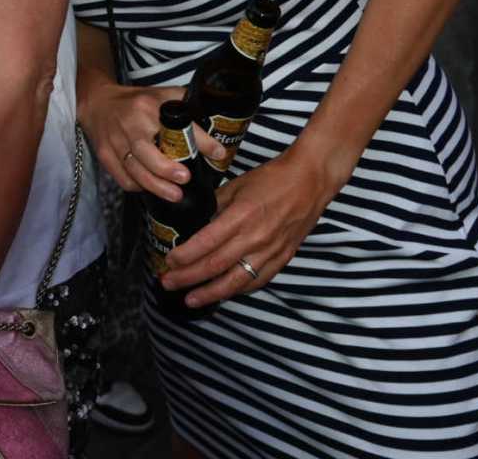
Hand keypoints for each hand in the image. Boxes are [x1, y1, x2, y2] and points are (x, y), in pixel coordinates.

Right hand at [81, 80, 225, 197]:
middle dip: (167, 169)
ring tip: (175, 195)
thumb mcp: (161, 95)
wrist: (97, 103)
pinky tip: (150, 188)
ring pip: (135, 169)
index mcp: (149, 106)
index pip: (178, 125)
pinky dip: (138, 187)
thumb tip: (215, 126)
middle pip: (147, 152)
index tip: (218, 153)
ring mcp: (115, 140)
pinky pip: (123, 178)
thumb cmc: (135, 101)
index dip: (199, 141)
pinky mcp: (104, 155)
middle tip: (185, 179)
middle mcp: (131, 123)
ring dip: (156, 186)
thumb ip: (186, 105)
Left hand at [159, 145, 340, 308]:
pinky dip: (237, 290)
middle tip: (168, 283)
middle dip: (188, 278)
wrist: (310, 181)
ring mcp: (271, 251)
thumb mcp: (236, 185)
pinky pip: (257, 281)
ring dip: (211, 293)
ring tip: (190, 299)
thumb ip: (214, 205)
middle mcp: (256, 237)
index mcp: (242, 216)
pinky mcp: (283, 258)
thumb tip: (194, 220)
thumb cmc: (272, 179)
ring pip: (236, 280)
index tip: (169, 261)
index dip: (185, 256)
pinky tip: (222, 294)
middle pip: (216, 265)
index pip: (206, 243)